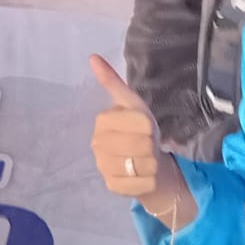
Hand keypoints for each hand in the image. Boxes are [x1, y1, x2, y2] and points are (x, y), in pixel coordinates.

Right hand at [89, 56, 180, 206]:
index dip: (150, 126)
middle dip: (151, 145)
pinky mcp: (111, 187)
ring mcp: (102, 167)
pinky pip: (141, 184)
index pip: (141, 123)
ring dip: (151, 163)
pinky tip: (143, 174)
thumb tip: (92, 57)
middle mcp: (97, 144)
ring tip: (144, 159)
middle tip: (146, 144)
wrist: (143, 161)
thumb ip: (113, 82)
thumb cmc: (138, 129)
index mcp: (102, 120)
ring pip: (142, 165)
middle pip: (142, 145)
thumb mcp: (132, 104)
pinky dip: (149, 180)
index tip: (146, 127)